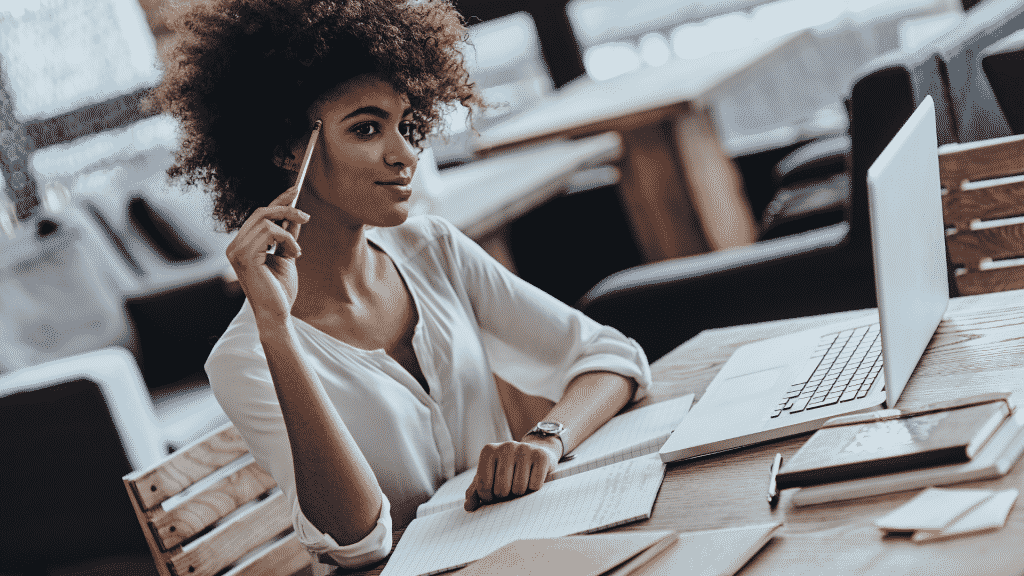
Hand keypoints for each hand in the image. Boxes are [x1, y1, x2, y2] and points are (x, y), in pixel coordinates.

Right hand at [225, 186, 309, 323]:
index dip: (277, 200)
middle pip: (261, 212)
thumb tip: (295, 216)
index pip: (258, 215)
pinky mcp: (244, 255)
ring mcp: (236, 250)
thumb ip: (287, 236)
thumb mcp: (287, 256)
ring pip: (267, 220)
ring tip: (297, 252)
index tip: (295, 189)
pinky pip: (269, 232)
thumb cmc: (280, 290)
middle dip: (287, 210)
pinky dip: (287, 240)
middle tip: (306, 217)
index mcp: (242, 245)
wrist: (277, 313)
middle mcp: (235, 245)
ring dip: (289, 234)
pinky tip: (294, 255)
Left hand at [464, 439, 559, 511]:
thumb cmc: (507, 471)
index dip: (488, 498)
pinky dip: (533, 490)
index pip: (483, 485)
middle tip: (508, 491)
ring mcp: (525, 449)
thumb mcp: (489, 478)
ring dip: (520, 495)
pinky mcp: (541, 456)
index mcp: (488, 451)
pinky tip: (532, 480)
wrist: (534, 455)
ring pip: (519, 489)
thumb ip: (475, 492)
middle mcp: (506, 446)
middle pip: (502, 489)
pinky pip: (535, 486)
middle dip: (505, 497)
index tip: (493, 496)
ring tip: (520, 485)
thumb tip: (468, 506)